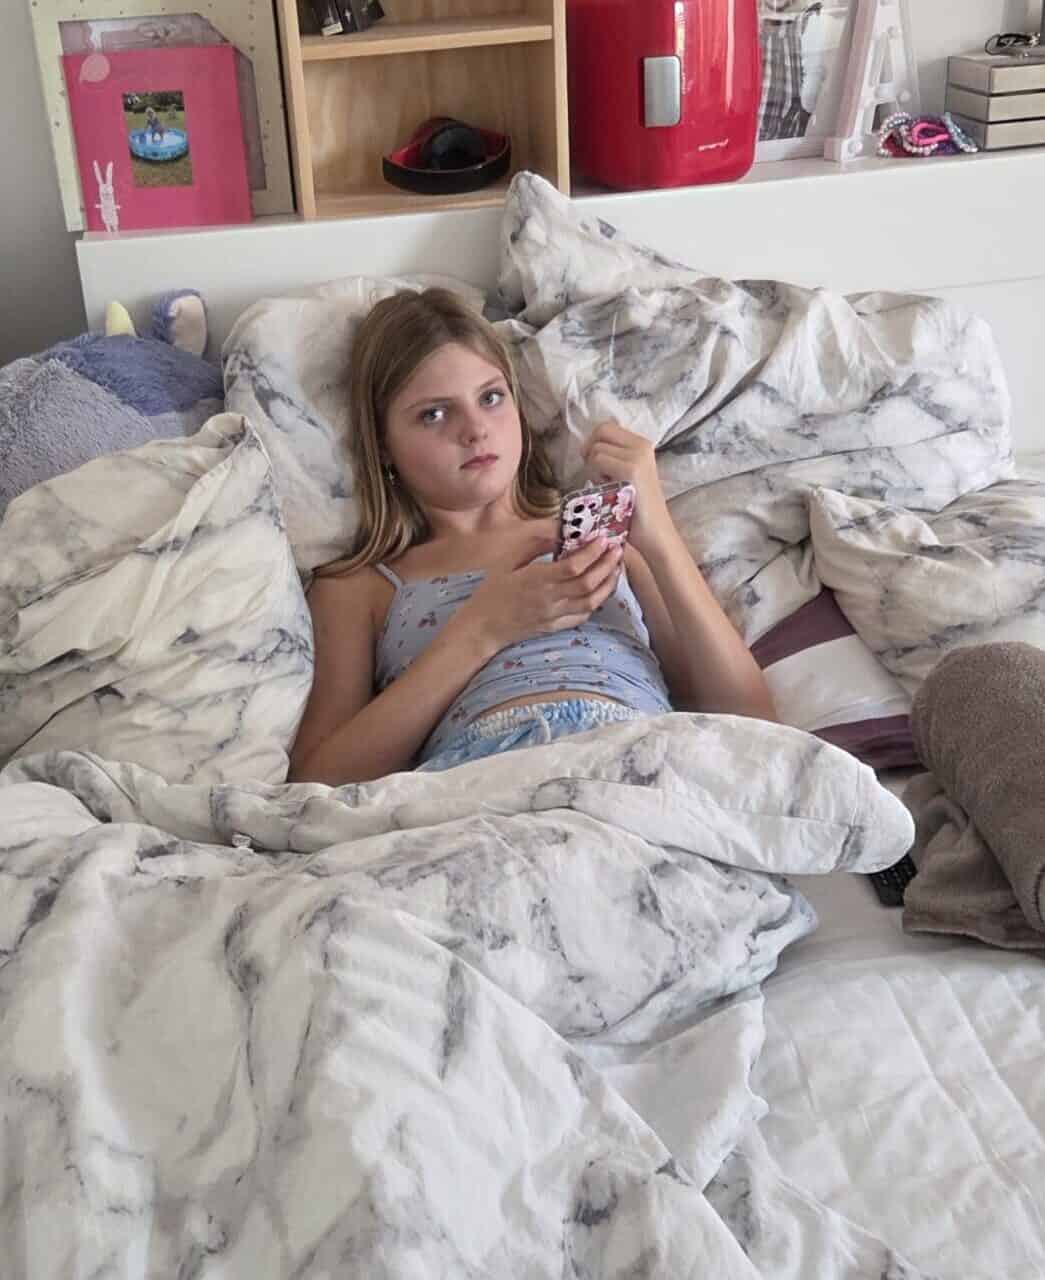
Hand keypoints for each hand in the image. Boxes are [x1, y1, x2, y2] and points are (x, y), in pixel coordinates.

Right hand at [452, 534, 623, 654]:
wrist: (483, 626)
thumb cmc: (493, 590)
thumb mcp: (508, 560)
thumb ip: (535, 543)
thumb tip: (559, 529)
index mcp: (535, 580)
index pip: (573, 567)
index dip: (592, 552)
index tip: (602, 538)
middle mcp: (549, 600)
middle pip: (588, 583)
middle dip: (607, 564)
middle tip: (617, 548)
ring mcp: (554, 616)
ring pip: (592, 601)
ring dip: (608, 583)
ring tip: (616, 566)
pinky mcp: (556, 627)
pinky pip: (583, 615)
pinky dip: (597, 601)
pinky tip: (601, 588)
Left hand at [582, 421, 674, 556]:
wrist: (655, 533)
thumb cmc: (636, 510)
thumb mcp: (626, 476)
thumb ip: (614, 458)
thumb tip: (588, 448)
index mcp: (642, 445)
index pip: (606, 427)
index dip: (594, 442)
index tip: (594, 463)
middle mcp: (642, 446)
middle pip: (600, 431)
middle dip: (590, 451)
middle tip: (595, 474)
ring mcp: (637, 457)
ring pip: (596, 448)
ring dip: (593, 468)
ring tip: (606, 486)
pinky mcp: (630, 470)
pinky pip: (598, 461)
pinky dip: (596, 476)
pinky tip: (607, 491)